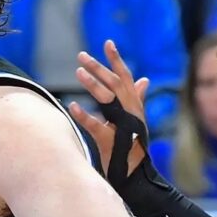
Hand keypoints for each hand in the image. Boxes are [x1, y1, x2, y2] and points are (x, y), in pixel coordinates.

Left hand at [67, 40, 150, 182]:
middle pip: (114, 83)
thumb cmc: (132, 146)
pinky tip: (72, 106)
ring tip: (77, 72)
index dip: (117, 59)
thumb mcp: (136, 119)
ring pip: (107, 99)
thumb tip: (143, 79)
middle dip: (98, 67)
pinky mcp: (110, 141)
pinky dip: (84, 115)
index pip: (126, 77)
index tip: (108, 42)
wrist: (135, 174)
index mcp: (134, 105)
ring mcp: (121, 126)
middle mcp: (130, 112)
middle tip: (81, 56)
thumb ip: (136, 98)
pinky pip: (95, 126)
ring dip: (92, 84)